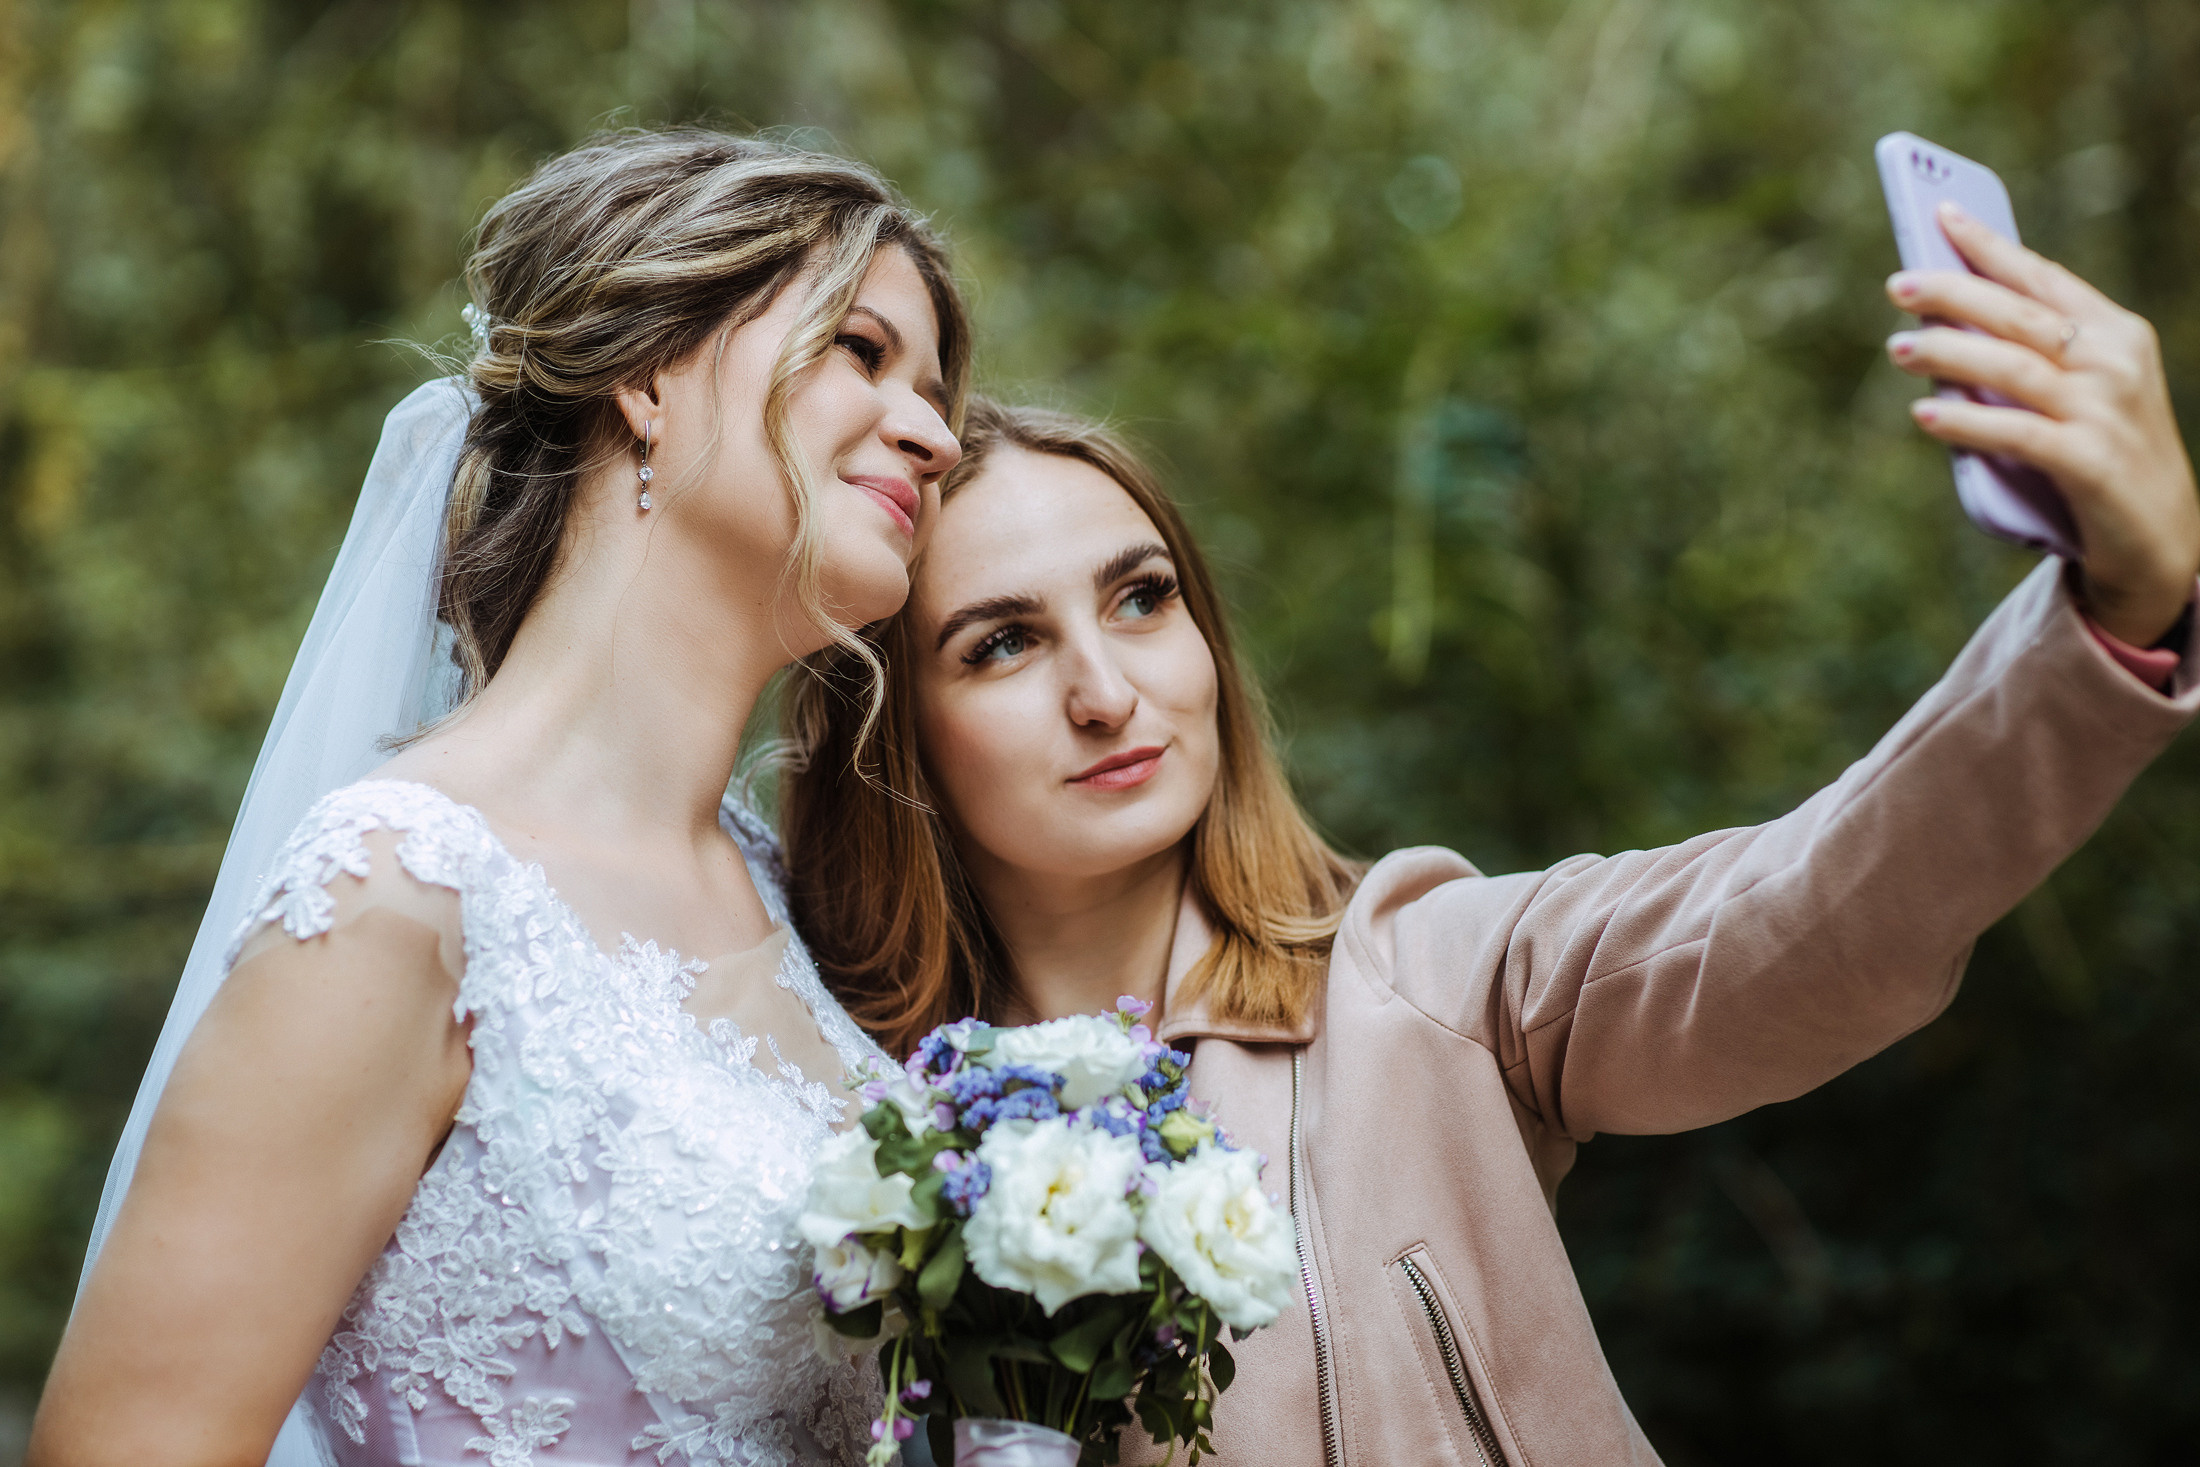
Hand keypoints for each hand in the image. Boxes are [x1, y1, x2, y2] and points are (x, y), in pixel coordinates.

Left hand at [1885, 201, 2199, 647]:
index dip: (1992, 246)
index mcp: (2117, 334)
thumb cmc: (2102, 459)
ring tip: (1899, 346)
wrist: (2160, 543)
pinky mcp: (2091, 462)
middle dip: (1957, 293)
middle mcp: (2115, 364)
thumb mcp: (2078, 395)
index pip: (2044, 278)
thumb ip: (2030, 358)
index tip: (1942, 217)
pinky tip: (1925, 414)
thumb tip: (1947, 325)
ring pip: (2015, 367)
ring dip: (1951, 352)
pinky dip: (1967, 422)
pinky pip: (2017, 433)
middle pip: (2022, 315)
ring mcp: (2106, 412)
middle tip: (1898, 284)